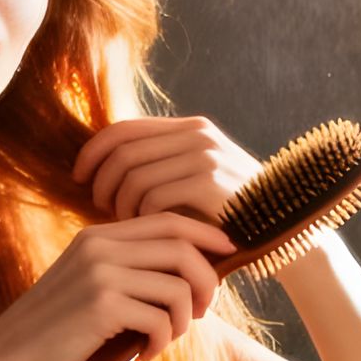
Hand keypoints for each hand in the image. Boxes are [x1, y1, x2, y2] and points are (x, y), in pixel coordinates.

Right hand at [0, 211, 234, 360]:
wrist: (7, 359)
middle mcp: (101, 247)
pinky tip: (146, 354)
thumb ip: (126, 269)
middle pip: (182, 248)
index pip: (168, 220)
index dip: (206, 234)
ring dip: (184, 320)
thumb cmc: (56, 330)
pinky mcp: (102, 307)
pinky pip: (160, 319)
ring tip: (167, 338)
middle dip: (205, 280)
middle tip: (202, 311)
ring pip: (176, 286)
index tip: (228, 253)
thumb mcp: (89, 285)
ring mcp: (101, 275)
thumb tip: (187, 272)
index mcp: (99, 236)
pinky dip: (163, 341)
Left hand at [74, 116, 260, 225]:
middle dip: (101, 182)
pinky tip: (147, 232)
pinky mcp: (210, 183)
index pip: (124, 128)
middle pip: (122, 151)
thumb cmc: (228, 215)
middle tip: (98, 209)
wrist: (283, 232)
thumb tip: (103, 167)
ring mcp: (205, 156)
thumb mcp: (195, 181)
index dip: (93, 151)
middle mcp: (197, 134)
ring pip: (133, 175)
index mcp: (190, 128)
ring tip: (126, 226)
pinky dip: (141, 217)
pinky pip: (153, 197)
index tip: (78, 178)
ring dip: (120, 205)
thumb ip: (161, 167)